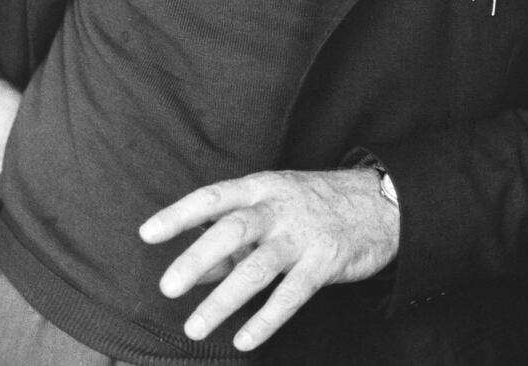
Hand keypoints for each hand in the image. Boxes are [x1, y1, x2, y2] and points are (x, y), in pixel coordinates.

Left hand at [139, 168, 399, 350]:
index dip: (179, 214)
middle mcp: (279, 207)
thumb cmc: (314, 204)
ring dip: (224, 299)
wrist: (381, 201)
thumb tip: (193, 269)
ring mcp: (303, 234)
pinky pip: (292, 294)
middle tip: (168, 287)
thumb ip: (234, 237)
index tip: (147, 233)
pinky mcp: (326, 260)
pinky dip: (266, 319)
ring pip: (258, 267)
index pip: (213, 198)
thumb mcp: (274, 207)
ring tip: (195, 327)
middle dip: (197, 258)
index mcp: (262, 187)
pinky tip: (245, 339)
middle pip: (232, 230)